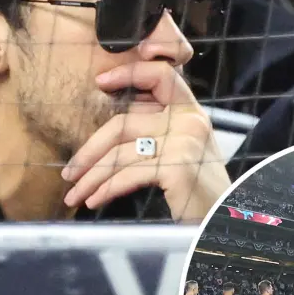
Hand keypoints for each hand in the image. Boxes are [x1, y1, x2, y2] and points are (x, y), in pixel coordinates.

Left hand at [62, 62, 230, 221]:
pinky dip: (105, 190)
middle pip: (124, 123)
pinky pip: (128, 175)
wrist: (224, 221)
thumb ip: (158, 133)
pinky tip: (94, 201)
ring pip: (121, 153)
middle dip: (90, 150)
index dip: (129, 73)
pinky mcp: (178, 166)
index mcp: (192, 112)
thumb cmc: (198, 192)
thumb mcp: (183, 153)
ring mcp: (186, 142)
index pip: (161, 76)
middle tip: (69, 172)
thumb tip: (108, 135)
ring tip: (75, 195)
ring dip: (92, 177)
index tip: (99, 82)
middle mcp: (191, 121)